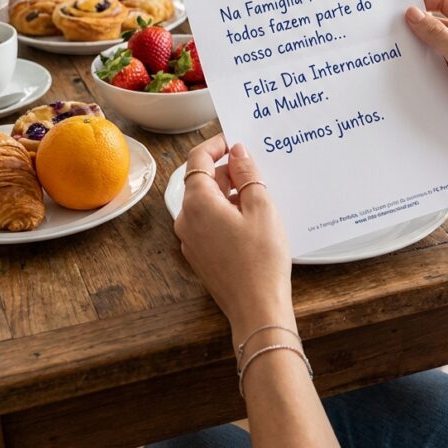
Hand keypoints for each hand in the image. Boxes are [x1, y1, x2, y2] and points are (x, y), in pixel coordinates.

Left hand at [174, 135, 294, 343]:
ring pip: (206, 202)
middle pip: (202, 181)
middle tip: (256, 169)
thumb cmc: (261, 260)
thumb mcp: (261, 206)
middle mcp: (186, 219)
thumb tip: (238, 152)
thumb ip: (247, 173)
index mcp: (197, 203)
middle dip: (227, 171)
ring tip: (259, 196)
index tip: (234, 139)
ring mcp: (190, 240)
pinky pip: (209, 222)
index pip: (198, 159)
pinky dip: (226, 212)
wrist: (257, 309)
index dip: (216, 144)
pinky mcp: (200, 255)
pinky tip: (251, 220)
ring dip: (229, 193)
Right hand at [405, 0, 447, 152]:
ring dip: (419, 50)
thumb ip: (437, 34)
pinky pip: (435, 68)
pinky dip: (423, 69)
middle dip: (418, 27)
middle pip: (439, 24)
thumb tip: (413, 14)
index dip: (425, 1)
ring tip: (395, 50)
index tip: (400, 6)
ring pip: (435, 48)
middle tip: (391, 29)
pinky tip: (406, 70)